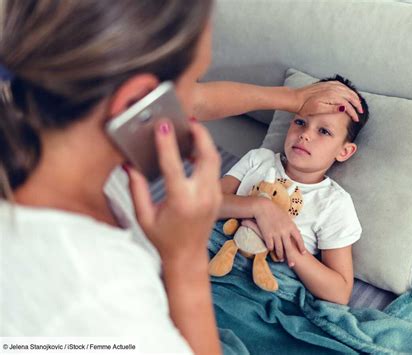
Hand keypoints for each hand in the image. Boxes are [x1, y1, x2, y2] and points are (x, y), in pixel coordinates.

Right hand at [126, 120, 221, 262]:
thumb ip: (136, 189)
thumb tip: (129, 165)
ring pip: (215, 160)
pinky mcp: (217, 196)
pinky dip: (207, 155)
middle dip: (200, 134)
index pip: (174, 166)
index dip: (167, 143)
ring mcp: (213, 196)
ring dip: (205, 142)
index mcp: (181, 202)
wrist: (188, 256)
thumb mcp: (143, 216)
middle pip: (207, 156)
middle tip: (188, 121)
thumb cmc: (164, 239)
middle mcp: (202, 197)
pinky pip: (214, 169)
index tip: (163, 126)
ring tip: (192, 129)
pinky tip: (195, 149)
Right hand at [252, 198, 305, 266]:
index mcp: (291, 226)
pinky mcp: (267, 235)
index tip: (303, 253)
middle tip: (292, 265)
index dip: (301, 247)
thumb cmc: (274, 210)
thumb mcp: (286, 216)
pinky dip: (271, 249)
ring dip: (280, 255)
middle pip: (289, 248)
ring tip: (280, 259)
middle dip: (291, 258)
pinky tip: (271, 251)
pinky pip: (270, 246)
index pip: (299, 239)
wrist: (263, 207)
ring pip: (279, 249)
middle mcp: (284, 231)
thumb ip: (291, 225)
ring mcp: (276, 234)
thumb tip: (297, 231)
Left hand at [293, 81, 363, 121]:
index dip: (353, 113)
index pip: (348, 104)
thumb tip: (345, 108)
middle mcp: (333, 88)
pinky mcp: (327, 84)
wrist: (295, 98)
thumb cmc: (305, 106)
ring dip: (354, 97)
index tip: (356, 119)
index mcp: (332, 95)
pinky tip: (348, 94)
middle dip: (357, 104)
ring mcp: (330, 85)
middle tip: (360, 112)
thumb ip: (332, 109)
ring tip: (358, 104)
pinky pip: (342, 85)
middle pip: (350, 96)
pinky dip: (348, 90)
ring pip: (348, 90)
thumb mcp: (318, 110)